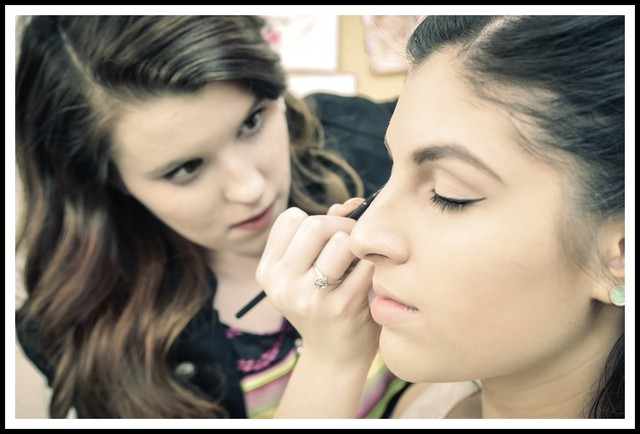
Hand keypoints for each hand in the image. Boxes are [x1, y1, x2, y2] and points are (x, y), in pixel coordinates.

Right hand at [256, 199, 379, 366]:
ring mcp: (310, 297)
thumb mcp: (310, 270)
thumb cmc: (325, 303)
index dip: (316, 219)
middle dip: (341, 226)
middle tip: (353, 242)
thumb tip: (353, 203)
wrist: (335, 356)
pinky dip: (373, 264)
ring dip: (357, 245)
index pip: (290, 219)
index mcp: (268, 272)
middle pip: (315, 225)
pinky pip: (365, 264)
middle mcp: (282, 285)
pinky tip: (369, 277)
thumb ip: (326, 232)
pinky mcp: (341, 307)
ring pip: (342, 241)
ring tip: (359, 260)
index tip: (330, 235)